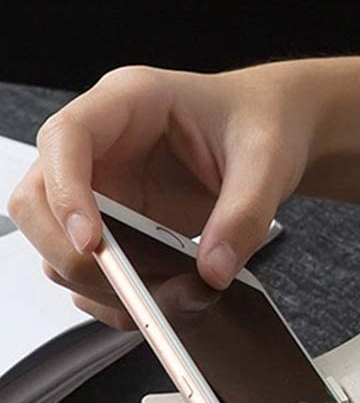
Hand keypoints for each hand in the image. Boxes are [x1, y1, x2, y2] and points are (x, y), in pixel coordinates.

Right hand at [6, 63, 313, 328]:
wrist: (277, 135)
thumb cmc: (263, 125)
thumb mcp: (268, 161)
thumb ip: (245, 214)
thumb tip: (213, 271)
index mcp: (129, 101)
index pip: (65, 139)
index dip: (65, 193)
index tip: (92, 242)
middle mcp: (102, 146)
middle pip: (39, 201)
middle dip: (75, 255)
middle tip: (135, 287)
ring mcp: (105, 189)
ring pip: (58, 247)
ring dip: (104, 286)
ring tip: (177, 298)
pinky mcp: (119, 227)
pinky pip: (93, 272)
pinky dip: (122, 299)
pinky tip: (170, 301)